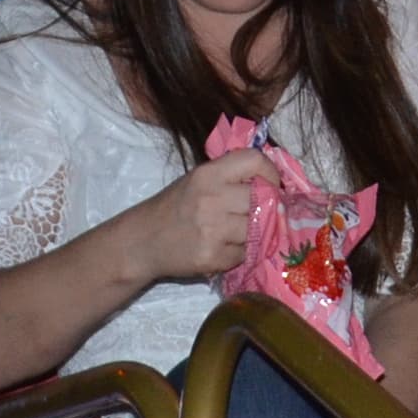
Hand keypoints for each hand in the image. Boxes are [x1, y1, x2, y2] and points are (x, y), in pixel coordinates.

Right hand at [151, 149, 272, 278]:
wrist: (143, 241)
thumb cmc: (175, 207)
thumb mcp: (198, 180)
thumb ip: (231, 177)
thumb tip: (274, 182)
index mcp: (208, 174)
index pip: (254, 160)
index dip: (269, 172)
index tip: (270, 185)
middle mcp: (212, 198)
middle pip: (264, 199)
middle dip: (267, 207)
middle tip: (258, 213)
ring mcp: (213, 230)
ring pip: (259, 229)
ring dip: (254, 233)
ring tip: (237, 232)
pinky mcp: (213, 257)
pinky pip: (244, 253)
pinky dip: (240, 253)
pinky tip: (224, 248)